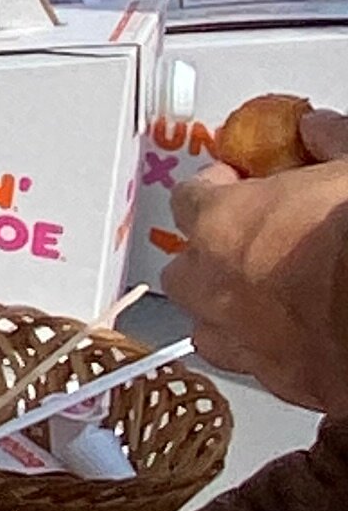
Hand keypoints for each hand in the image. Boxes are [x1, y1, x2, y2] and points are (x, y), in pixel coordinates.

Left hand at [160, 112, 347, 415]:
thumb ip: (326, 144)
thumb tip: (319, 130)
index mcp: (223, 223)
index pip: (188, 198)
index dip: (213, 189)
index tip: (233, 183)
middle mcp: (215, 285)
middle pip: (183, 268)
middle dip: (207, 254)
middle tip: (244, 241)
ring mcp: (239, 338)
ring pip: (204, 324)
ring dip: (221, 307)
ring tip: (257, 294)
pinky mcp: (275, 381)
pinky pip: (248, 363)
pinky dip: (260, 349)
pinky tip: (287, 337)